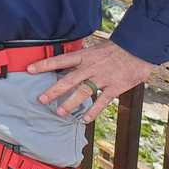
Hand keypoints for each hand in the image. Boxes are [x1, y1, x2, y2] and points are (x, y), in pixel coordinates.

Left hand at [28, 39, 155, 122]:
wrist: (139, 48)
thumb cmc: (116, 48)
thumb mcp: (96, 49)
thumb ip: (83, 58)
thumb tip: (67, 65)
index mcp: (85, 55)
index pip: (60, 60)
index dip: (44, 64)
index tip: (29, 69)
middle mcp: (91, 67)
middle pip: (69, 80)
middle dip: (54, 90)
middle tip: (41, 99)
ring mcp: (103, 78)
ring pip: (83, 92)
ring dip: (71, 103)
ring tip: (60, 113)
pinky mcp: (116, 87)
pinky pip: (102, 101)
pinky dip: (94, 111)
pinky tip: (85, 120)